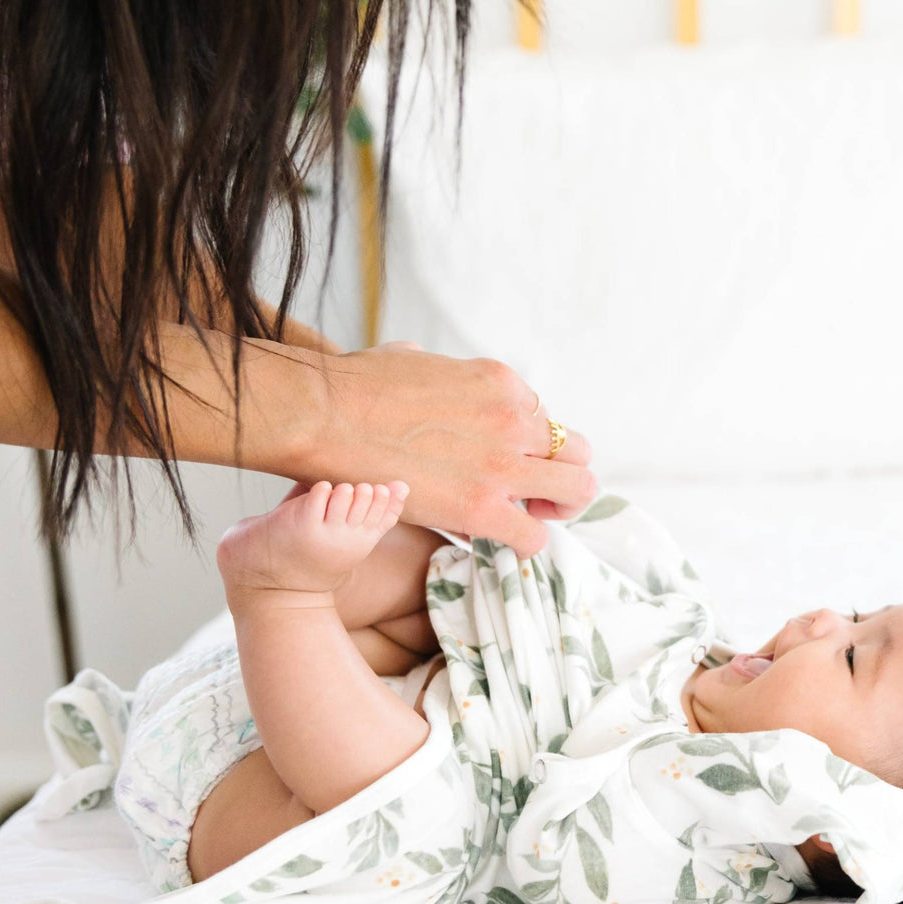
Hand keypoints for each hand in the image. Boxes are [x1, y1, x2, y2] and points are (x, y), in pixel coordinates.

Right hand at [294, 341, 595, 558]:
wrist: (323, 414)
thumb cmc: (355, 386)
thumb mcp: (415, 359)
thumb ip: (440, 373)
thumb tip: (428, 374)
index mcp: (500, 382)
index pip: (544, 418)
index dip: (529, 444)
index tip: (507, 459)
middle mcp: (513, 419)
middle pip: (579, 451)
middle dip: (563, 475)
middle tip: (537, 494)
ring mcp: (502, 463)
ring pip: (578, 490)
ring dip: (559, 508)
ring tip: (532, 518)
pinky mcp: (482, 507)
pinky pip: (535, 536)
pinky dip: (527, 544)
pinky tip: (504, 542)